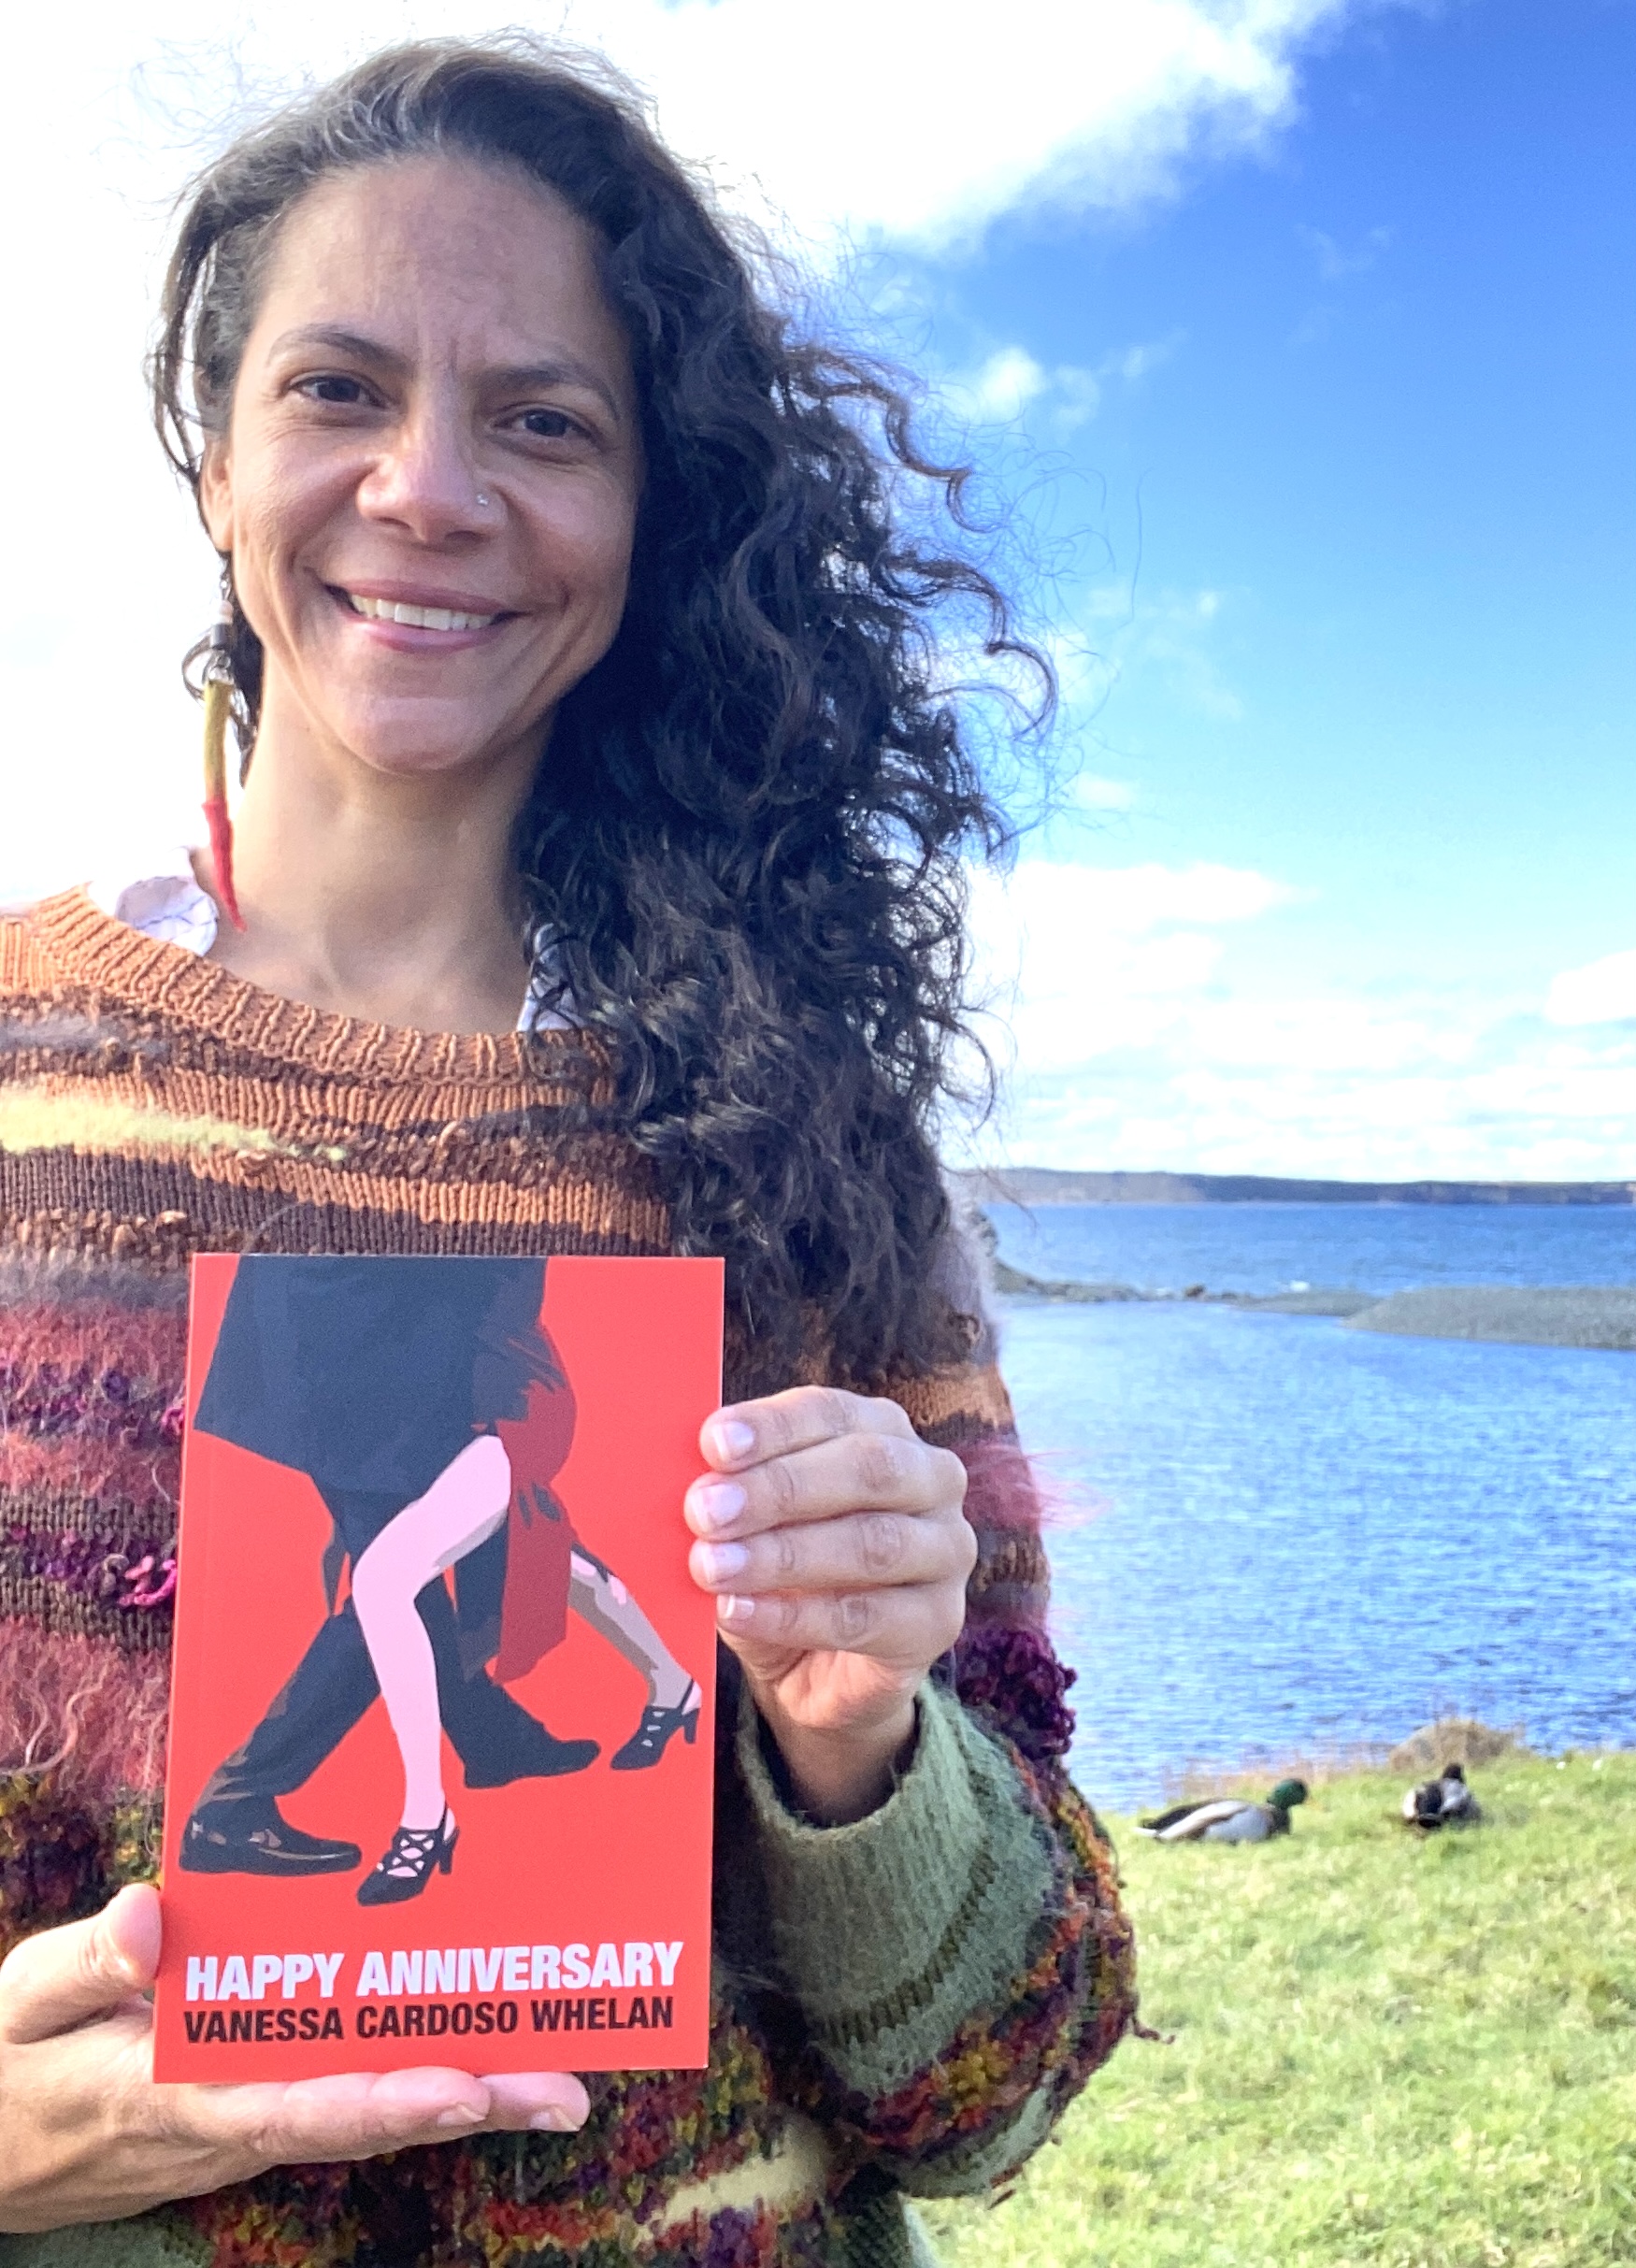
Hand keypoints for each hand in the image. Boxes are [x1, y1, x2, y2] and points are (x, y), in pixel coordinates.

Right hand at [0, 1886, 587, 2234]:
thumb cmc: (11, 2066)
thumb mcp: (19, 2002)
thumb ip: (85, 1960)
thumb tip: (151, 1913)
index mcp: (167, 2097)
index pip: (287, 2102)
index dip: (378, 2100)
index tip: (461, 2085)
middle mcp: (226, 2126)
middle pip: (359, 2121)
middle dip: (463, 2105)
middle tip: (561, 2091)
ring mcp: (246, 2131)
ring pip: (365, 2119)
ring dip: (462, 2103)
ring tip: (558, 2085)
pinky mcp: (255, 2117)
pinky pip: (344, 2106)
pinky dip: (415, 2090)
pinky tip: (487, 2069)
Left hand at [686, 1387, 973, 1823]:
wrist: (817, 1670)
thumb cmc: (781, 1572)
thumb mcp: (751, 1523)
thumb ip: (731, 1494)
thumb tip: (688, 1480)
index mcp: (882, 1430)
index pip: (830, 1413)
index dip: (772, 1427)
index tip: (712, 1444)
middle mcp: (931, 1479)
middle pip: (866, 1469)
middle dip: (780, 1488)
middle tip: (706, 1510)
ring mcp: (946, 1551)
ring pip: (873, 1544)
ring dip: (783, 1554)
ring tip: (713, 1567)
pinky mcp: (940, 1621)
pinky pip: (864, 1616)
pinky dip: (793, 1615)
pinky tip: (738, 1611)